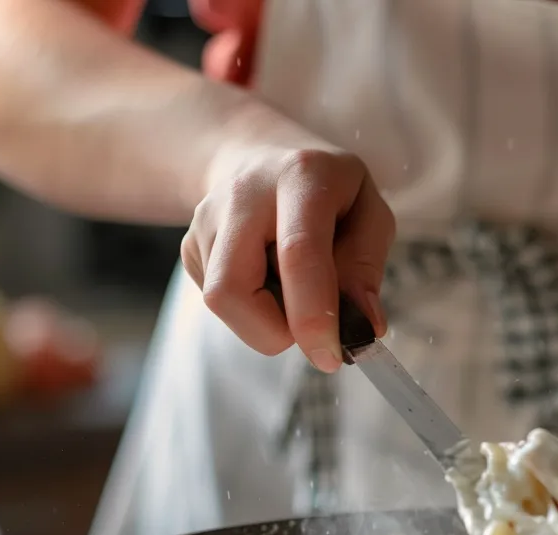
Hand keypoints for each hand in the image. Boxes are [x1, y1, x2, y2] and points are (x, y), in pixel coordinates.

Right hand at [181, 136, 394, 372]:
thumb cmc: (329, 192)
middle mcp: (242, 194)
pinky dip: (253, 310)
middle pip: (232, 289)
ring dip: (266, 321)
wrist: (261, 156)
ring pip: (222, 303)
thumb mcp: (369, 213)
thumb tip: (363, 328)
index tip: (331, 355)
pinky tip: (268, 277)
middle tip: (314, 331)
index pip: (298, 253)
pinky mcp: (188, 248)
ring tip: (293, 288)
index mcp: (300, 176)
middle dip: (274, 332)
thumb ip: (367, 268)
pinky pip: (221, 304)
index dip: (314, 315)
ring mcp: (205, 221)